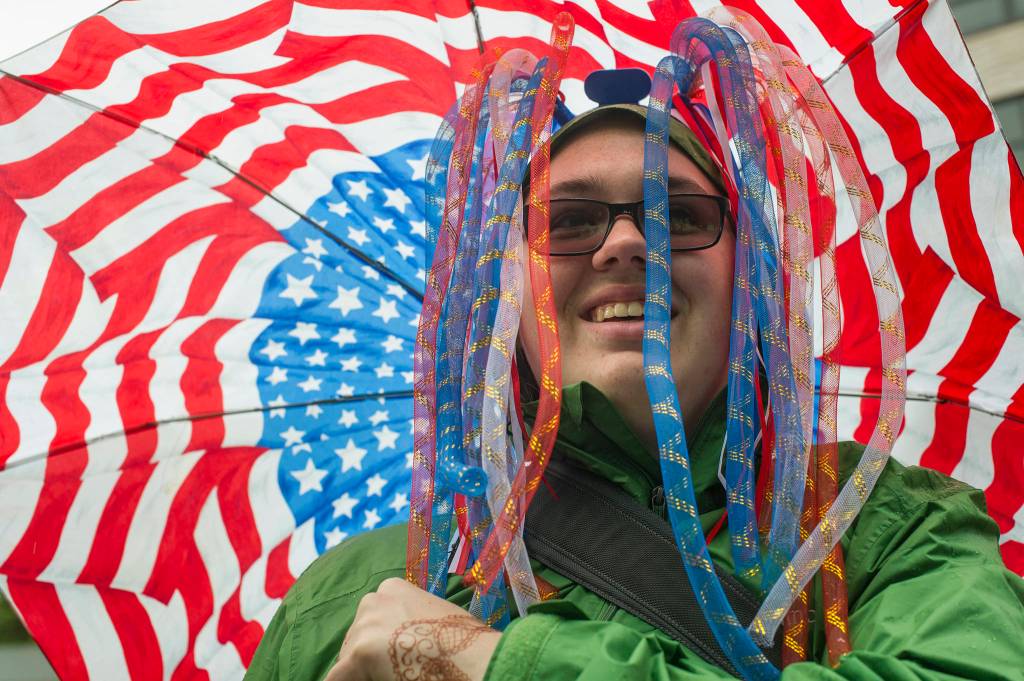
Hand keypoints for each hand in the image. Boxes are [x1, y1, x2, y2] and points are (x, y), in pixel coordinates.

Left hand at [327, 577, 500, 680]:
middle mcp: (374, 600)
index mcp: (393, 588)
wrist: (472, 656)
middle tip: (390, 671)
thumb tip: (404, 644)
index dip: (380, 644)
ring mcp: (365, 625)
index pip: (373, 620)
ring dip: (361, 672)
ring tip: (388, 676)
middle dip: (366, 659)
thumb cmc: (464, 641)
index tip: (393, 658)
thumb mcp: (435, 617)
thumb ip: (411, 621)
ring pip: (347, 659)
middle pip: (356, 637)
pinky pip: (337, 678)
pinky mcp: (359, 653)